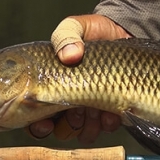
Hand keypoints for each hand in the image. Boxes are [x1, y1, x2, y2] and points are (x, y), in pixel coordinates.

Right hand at [27, 14, 128, 143]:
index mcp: (52, 86)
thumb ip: (66, 36)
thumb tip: (70, 55)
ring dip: (88, 126)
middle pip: (60, 130)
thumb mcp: (75, 26)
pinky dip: (108, 123)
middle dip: (68, 125)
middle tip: (78, 111)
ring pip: (82, 133)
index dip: (37, 126)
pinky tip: (113, 111)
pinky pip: (106, 129)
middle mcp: (68, 102)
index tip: (45, 123)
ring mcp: (90, 108)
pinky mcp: (112, 111)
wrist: (125, 32)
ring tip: (95, 110)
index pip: (34, 117)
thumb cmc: (95, 30)